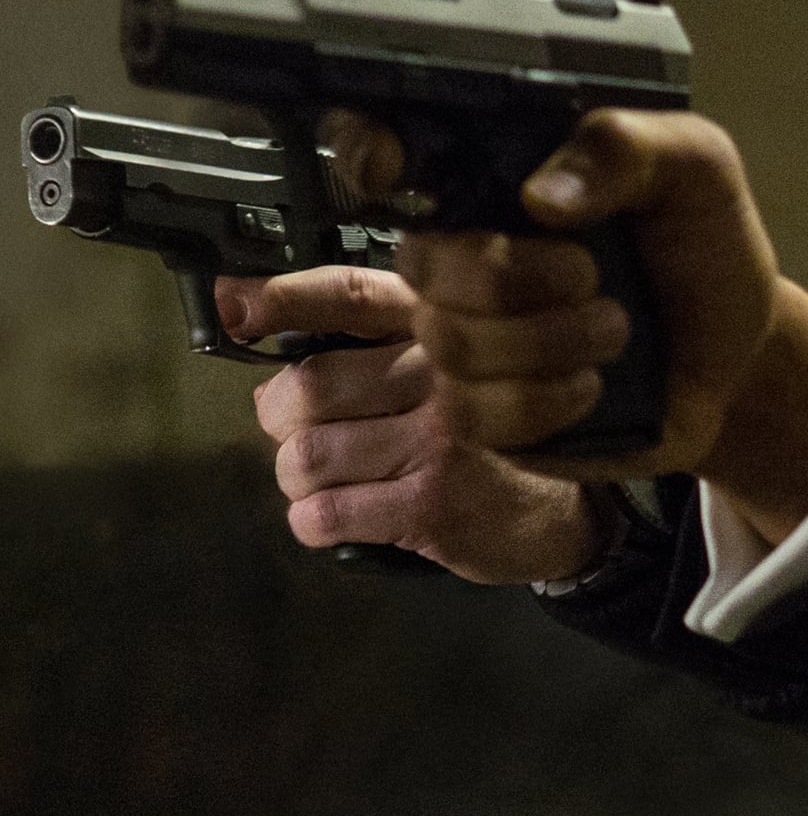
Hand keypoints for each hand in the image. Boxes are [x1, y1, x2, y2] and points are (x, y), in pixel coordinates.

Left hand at [217, 266, 604, 584]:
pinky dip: (314, 520)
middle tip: (307, 433)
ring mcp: (440, 437)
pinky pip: (325, 512)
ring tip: (332, 479)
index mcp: (442, 325)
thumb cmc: (491, 436)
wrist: (567, 511)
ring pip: (305, 456)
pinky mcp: (433, 503)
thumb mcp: (451, 368)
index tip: (232, 306)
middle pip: (306, 386)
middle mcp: (445, 371)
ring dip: (298, 477)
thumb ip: (369, 350)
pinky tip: (345, 515)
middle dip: (283, 420)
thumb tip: (265, 371)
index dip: (282, 298)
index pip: (349, 296)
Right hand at [387, 109, 807, 542]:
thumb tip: (542, 195)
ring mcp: (466, 338)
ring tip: (617, 331)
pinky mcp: (485, 414)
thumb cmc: (705, 253)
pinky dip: (545, 400)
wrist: (738, 356)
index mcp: (497, 184)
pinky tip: (592, 386)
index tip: (388, 166)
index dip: (365, 152)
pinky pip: (473, 411)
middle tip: (593, 276)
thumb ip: (628, 149)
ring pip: (451, 342)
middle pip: (424, 263)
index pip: (387, 153)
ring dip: (549, 340)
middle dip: (513, 276)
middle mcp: (464, 257)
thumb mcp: (696, 171)